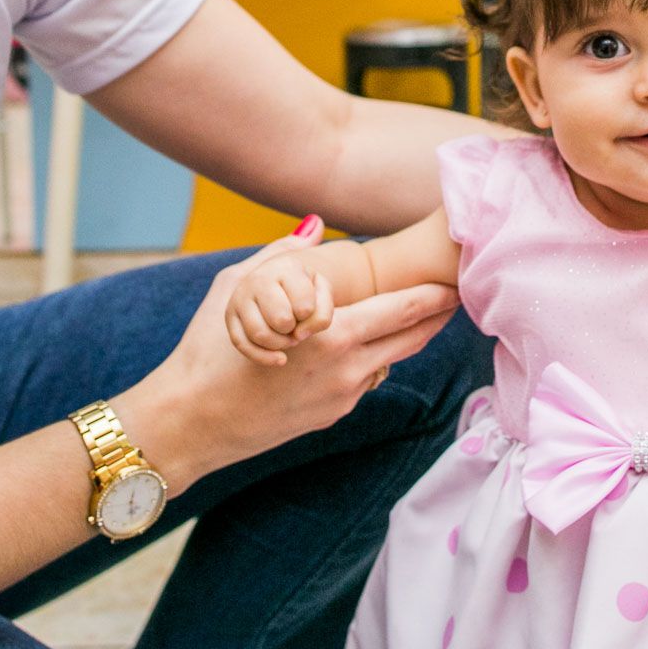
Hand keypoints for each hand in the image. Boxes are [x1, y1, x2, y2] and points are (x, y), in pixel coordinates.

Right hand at [127, 218, 460, 489]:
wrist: (191, 422)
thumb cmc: (207, 350)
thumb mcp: (237, 288)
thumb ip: (282, 253)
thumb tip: (314, 225)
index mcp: (333, 333)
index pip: (406, 310)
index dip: (437, 294)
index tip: (456, 278)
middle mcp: (348, 368)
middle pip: (413, 338)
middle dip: (438, 316)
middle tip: (456, 294)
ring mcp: (342, 397)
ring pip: (391, 360)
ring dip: (406, 339)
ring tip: (424, 317)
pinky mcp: (331, 416)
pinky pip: (364, 381)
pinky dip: (371, 360)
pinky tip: (369, 346)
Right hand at [225, 251, 334, 364]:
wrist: (280, 281)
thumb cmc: (305, 291)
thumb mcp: (323, 295)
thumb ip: (323, 314)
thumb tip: (298, 335)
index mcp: (286, 268)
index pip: (304, 305)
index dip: (311, 316)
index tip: (308, 312)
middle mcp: (258, 279)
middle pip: (281, 319)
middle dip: (293, 330)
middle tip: (296, 326)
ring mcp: (240, 297)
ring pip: (260, 333)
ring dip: (280, 344)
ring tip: (288, 338)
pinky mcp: (230, 316)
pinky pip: (242, 344)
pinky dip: (264, 357)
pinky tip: (281, 359)